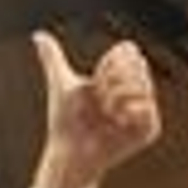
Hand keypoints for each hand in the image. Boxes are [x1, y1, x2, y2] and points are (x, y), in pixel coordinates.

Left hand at [31, 31, 159, 187]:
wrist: (69, 152)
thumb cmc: (64, 122)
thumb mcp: (61, 83)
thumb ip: (53, 57)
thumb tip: (38, 35)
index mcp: (118, 79)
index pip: (128, 51)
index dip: (109, 64)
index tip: (95, 82)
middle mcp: (134, 93)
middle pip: (138, 65)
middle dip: (113, 81)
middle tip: (99, 102)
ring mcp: (144, 112)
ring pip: (143, 85)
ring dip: (117, 97)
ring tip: (106, 113)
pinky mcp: (149, 130)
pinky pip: (148, 107)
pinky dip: (128, 112)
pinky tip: (116, 123)